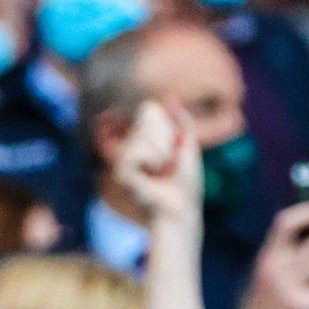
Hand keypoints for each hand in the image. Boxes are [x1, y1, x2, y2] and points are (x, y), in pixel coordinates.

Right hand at [113, 101, 202, 225]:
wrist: (181, 210)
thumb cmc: (186, 184)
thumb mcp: (188, 146)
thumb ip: (181, 121)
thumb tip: (169, 98)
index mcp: (142, 140)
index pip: (148, 110)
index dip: (165, 126)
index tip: (173, 150)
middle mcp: (128, 148)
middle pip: (145, 117)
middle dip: (166, 138)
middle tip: (168, 164)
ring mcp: (122, 159)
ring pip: (143, 133)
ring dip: (162, 152)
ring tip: (161, 171)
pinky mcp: (120, 172)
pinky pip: (137, 150)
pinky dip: (153, 160)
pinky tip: (151, 176)